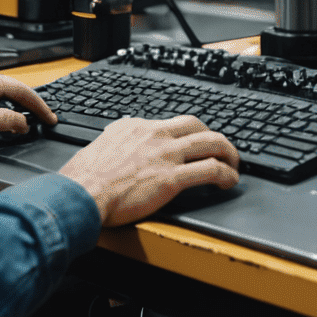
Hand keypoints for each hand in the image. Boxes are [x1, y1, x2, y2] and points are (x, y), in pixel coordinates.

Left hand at [0, 69, 55, 151]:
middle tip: (46, 119)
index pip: (18, 90)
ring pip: (1, 90)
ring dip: (18, 103)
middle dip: (31, 103)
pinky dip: (4, 104)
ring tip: (31, 117)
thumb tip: (21, 122)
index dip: (37, 105)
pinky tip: (4, 115)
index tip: (49, 118)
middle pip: (12, 87)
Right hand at [60, 115, 239, 226]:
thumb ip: (115, 142)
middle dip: (214, 136)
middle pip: (197, 126)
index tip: (194, 143)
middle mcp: (155, 135)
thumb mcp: (100, 147)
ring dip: (229, 152)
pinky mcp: (172, 178)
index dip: (188, 133)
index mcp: (137, 127)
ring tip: (234, 163)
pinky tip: (229, 181)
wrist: (82, 193)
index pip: (172, 123)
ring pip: (211, 143)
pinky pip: (210, 170)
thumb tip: (115, 143)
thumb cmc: (85, 178)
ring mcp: (165, 155)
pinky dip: (226, 174)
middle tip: (222, 149)